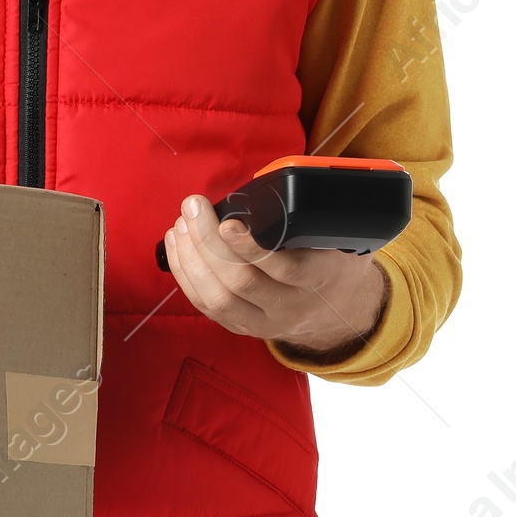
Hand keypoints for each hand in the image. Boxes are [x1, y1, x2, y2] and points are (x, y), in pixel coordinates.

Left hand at [161, 193, 390, 360]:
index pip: (285, 268)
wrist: (338, 306)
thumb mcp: (331, 235)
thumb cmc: (327, 257)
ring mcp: (265, 323)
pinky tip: (177, 245)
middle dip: (208, 242)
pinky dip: (185, 274)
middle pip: (242, 282)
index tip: (226, 222)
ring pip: (218, 298)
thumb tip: (257, 188)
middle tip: (193, 208)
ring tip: (182, 223)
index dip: (250, 246)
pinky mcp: (243, 328)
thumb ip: (301, 216)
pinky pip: (207, 306)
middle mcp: (293, 306)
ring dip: (191, 258)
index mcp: (319, 278)